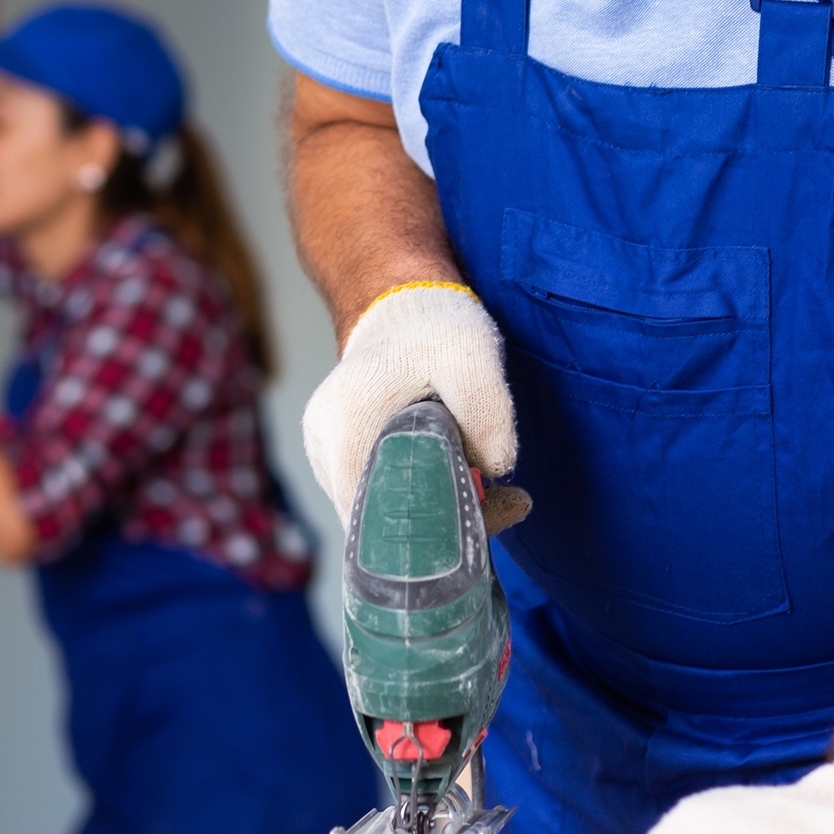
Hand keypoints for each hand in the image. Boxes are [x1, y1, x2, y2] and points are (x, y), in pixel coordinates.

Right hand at [300, 281, 516, 519]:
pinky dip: (425, 494)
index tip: (491, 509)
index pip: (375, 522)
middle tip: (508, 502)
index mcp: (345, 429)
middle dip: (446, 524)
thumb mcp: (472, 357)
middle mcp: (325, 449)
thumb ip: (488, 414)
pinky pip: (383, 492)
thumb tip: (494, 472)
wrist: (402, 299)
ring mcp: (330, 454)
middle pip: (380, 524)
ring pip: (383, 512)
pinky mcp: (345, 454)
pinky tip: (468, 474)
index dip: (434, 534)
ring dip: (439, 510)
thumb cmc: (431, 324)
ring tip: (493, 486)